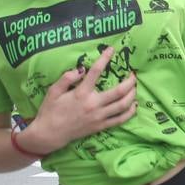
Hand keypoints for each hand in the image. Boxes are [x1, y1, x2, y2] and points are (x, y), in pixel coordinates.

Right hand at [21, 47, 136, 153]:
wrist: (50, 134)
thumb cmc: (50, 111)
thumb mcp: (53, 91)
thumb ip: (66, 78)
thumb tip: (81, 69)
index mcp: (81, 93)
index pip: (96, 72)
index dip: (105, 58)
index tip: (112, 50)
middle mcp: (93, 104)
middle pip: (119, 91)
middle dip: (130, 81)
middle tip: (133, 74)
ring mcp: (99, 116)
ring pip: (123, 105)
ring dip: (132, 95)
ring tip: (135, 87)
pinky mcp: (101, 126)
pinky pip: (120, 120)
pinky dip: (130, 112)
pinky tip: (134, 105)